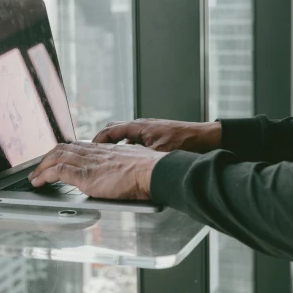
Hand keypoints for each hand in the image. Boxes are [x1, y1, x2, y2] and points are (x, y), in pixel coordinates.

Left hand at [28, 141, 164, 199]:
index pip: (79, 145)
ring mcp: (90, 163)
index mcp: (107, 150)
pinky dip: (45, 175)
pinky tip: (39, 182)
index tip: (57, 157)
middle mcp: (95, 152)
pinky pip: (58, 171)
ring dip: (42, 167)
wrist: (155, 172)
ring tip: (35, 177)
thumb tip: (125, 176)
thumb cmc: (151, 172)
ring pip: (57, 157)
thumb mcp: (135, 165)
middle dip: (48, 157)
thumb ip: (125, 167)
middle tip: (40, 167)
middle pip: (64, 148)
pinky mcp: (86, 175)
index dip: (64, 151)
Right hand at [93, 118, 221, 152]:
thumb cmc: (184, 142)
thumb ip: (139, 157)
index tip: (89, 150)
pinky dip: (127, 148)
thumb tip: (124, 166)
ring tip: (108, 158)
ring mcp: (148, 129)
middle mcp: (141, 125)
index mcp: (139, 127)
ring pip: (124, 135)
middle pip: (114, 129)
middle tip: (94, 153)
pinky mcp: (154, 135)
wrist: (203, 138)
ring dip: (115, 145)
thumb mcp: (159, 153)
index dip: (97, 141)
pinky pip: (134, 139)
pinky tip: (130, 160)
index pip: (110, 131)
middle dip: (102, 141)